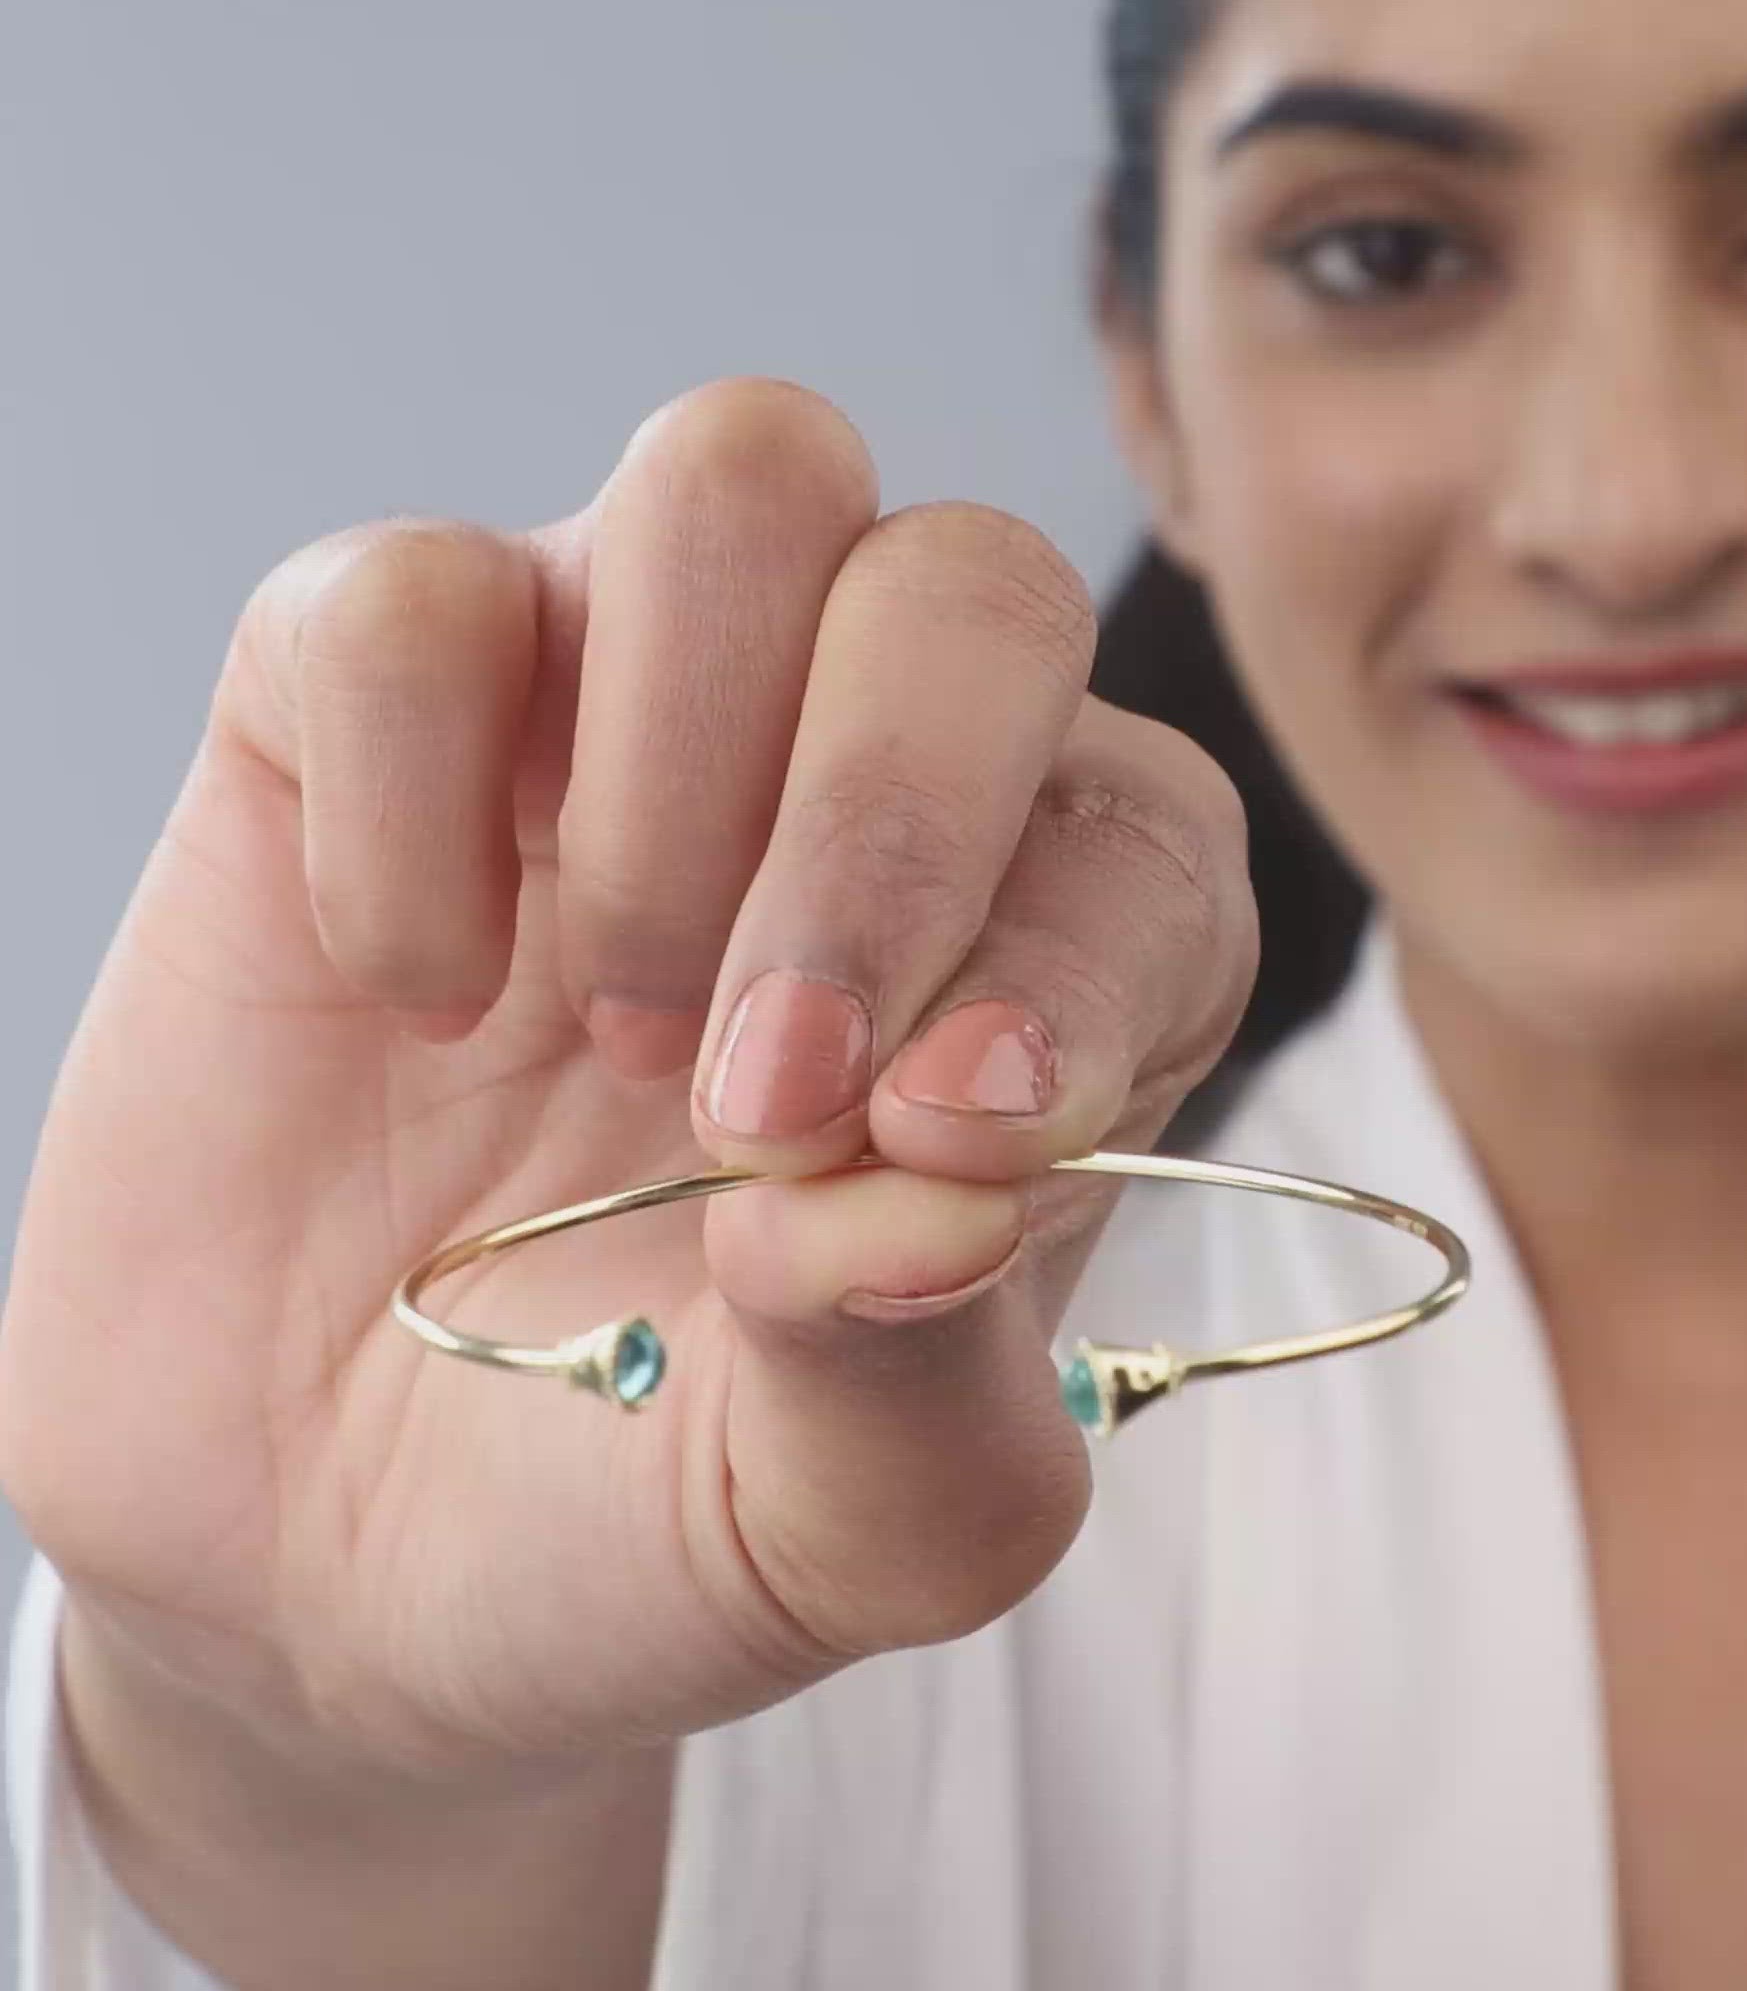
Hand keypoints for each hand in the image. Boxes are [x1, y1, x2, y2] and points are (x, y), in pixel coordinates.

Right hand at [0, 378, 1255, 1796]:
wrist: (332, 1539)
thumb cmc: (632, 1507)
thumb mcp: (833, 1530)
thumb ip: (928, 1381)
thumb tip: (932, 1188)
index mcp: (1043, 956)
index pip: (1147, 835)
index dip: (1070, 959)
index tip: (943, 1142)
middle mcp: (861, 774)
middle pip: (970, 589)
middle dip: (884, 831)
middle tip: (752, 1098)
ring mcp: (619, 708)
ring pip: (744, 475)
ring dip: (677, 776)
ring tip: (613, 1013)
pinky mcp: (377, 707)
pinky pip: (413, 597)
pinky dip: (403, 799)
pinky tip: (411, 990)